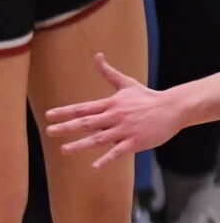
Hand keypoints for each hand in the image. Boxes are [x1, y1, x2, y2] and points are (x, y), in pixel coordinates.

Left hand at [45, 52, 191, 167]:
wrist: (173, 108)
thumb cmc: (147, 97)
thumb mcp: (126, 83)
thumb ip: (108, 72)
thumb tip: (97, 55)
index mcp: (111, 104)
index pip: (83, 108)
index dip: (65, 111)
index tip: (48, 115)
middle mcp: (115, 116)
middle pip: (87, 122)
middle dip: (67, 127)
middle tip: (49, 131)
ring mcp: (125, 130)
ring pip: (99, 138)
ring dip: (81, 144)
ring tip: (64, 150)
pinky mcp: (136, 141)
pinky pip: (119, 152)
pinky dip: (107, 159)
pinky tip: (94, 166)